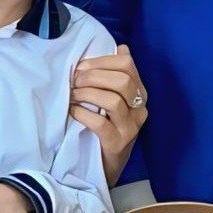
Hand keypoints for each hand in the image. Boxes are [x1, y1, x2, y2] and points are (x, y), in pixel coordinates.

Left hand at [70, 45, 148, 181]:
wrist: (105, 164)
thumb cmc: (106, 126)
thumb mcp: (113, 100)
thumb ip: (115, 75)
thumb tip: (121, 47)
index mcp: (139, 93)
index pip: (127, 65)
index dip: (101, 61)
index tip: (81, 67)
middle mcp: (140, 109)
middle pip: (122, 81)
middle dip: (93, 77)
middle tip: (74, 81)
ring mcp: (131, 128)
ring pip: (113, 101)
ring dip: (87, 94)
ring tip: (73, 96)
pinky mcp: (118, 144)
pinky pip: (100, 123)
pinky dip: (83, 113)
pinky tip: (73, 111)